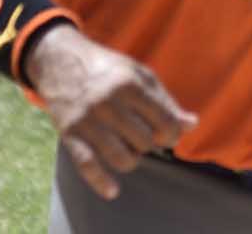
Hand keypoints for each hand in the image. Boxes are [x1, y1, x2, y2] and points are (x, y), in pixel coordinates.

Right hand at [26, 26, 197, 200]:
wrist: (60, 60)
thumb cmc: (108, 70)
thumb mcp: (140, 75)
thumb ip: (165, 101)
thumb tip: (191, 125)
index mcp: (131, 84)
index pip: (164, 121)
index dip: (172, 134)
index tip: (167, 135)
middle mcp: (109, 102)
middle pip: (144, 142)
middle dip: (149, 144)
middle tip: (143, 136)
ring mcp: (88, 119)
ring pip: (121, 158)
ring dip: (131, 160)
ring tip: (129, 148)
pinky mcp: (69, 133)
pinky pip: (87, 164)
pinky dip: (101, 182)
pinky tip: (113, 191)